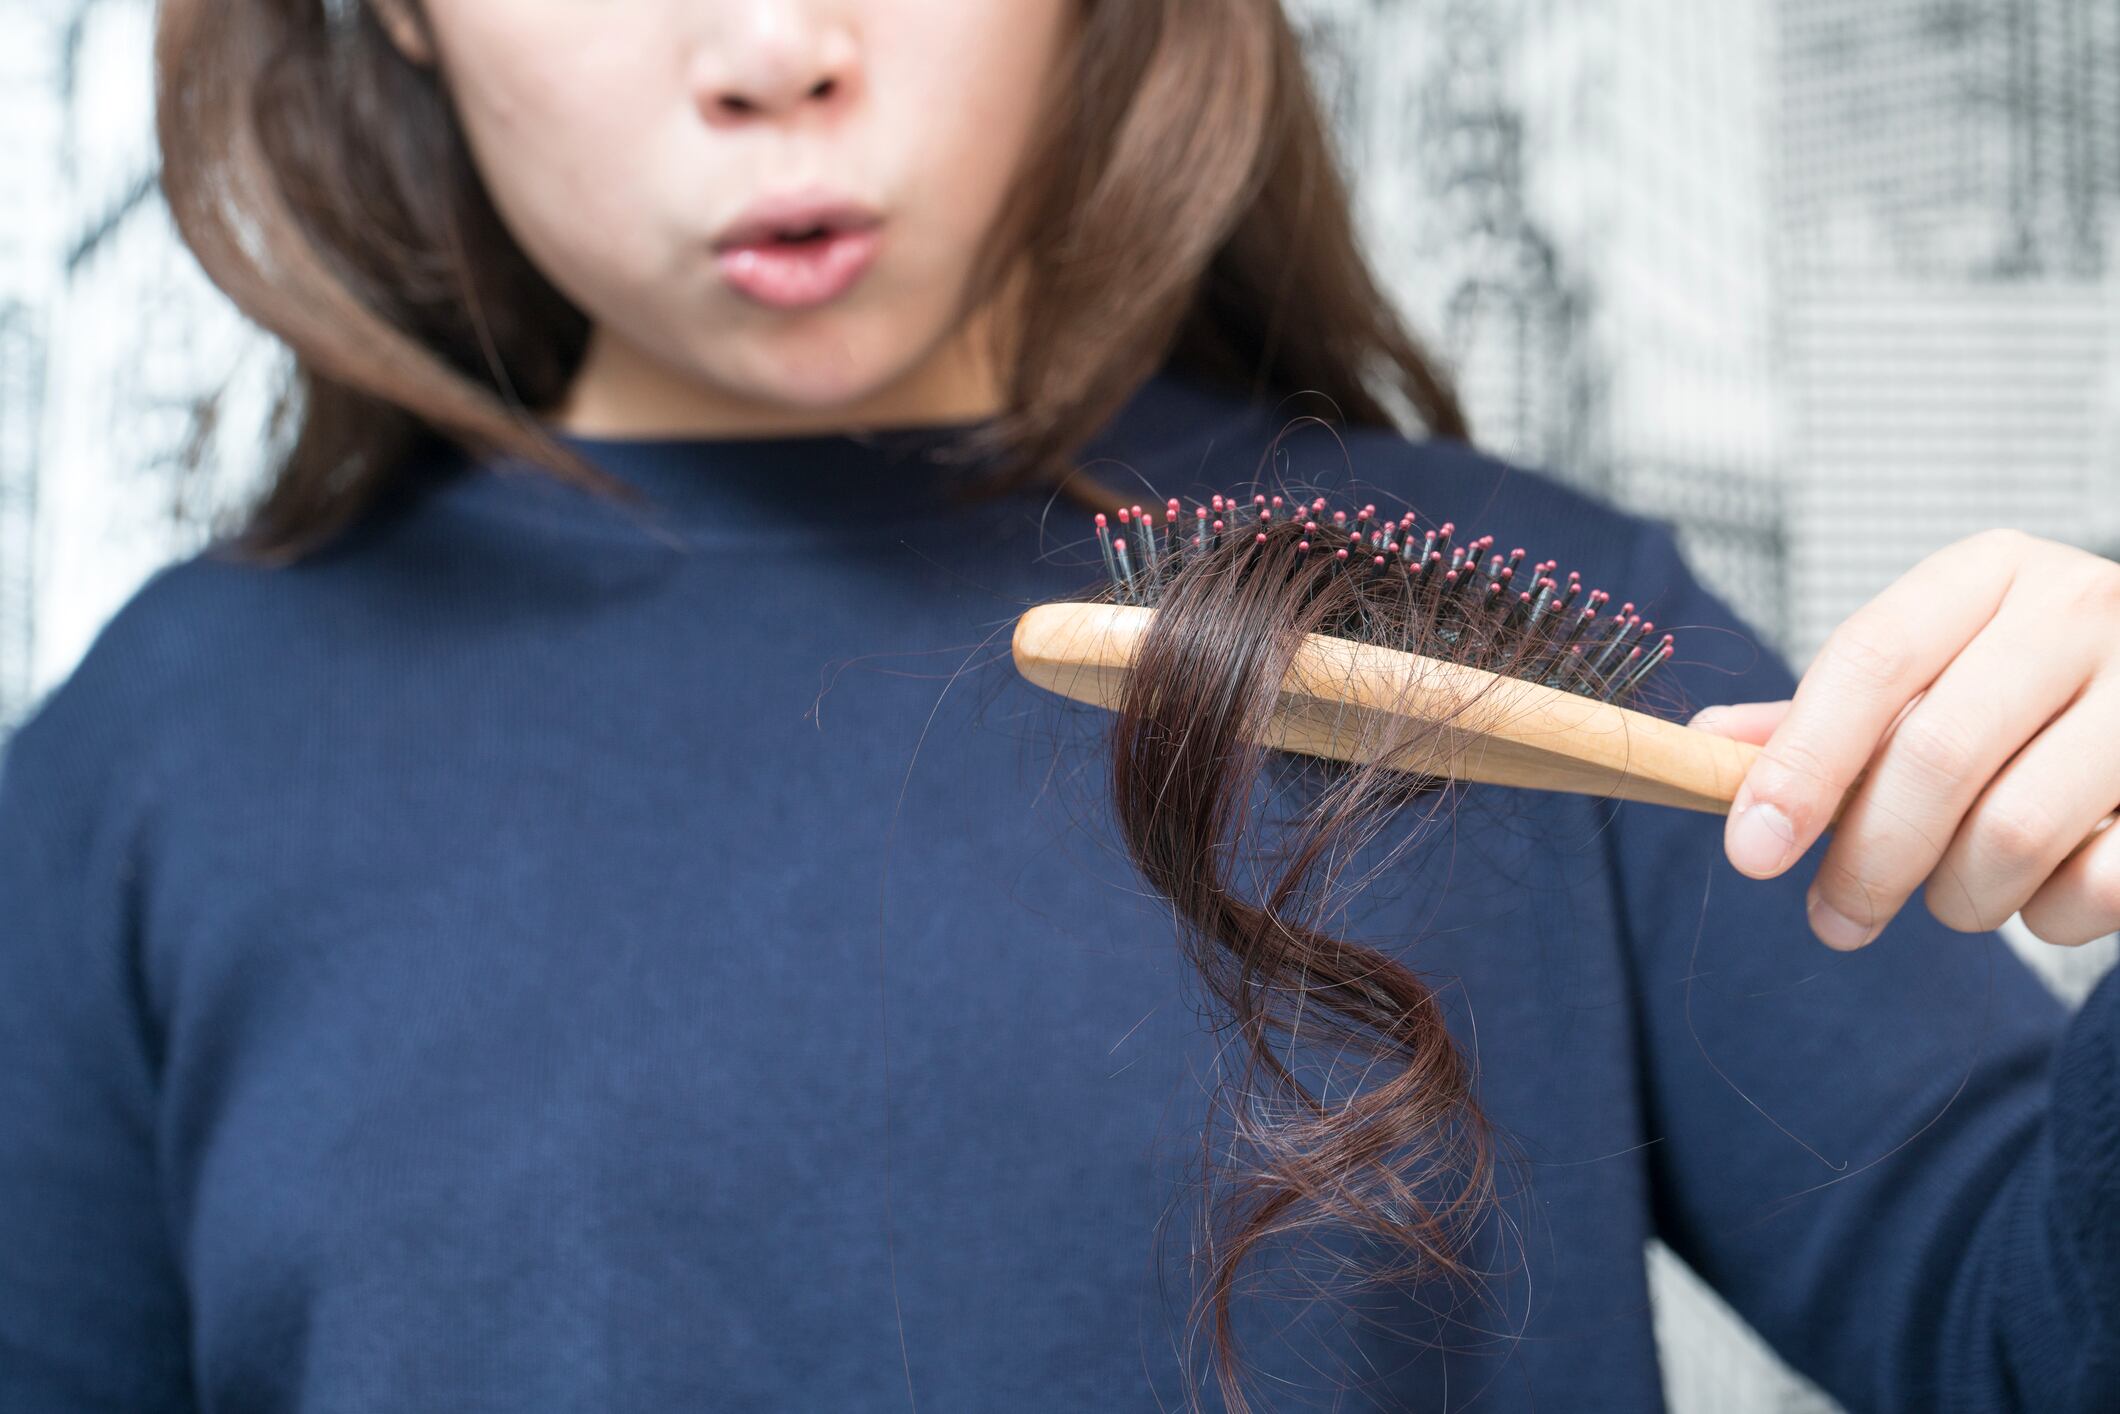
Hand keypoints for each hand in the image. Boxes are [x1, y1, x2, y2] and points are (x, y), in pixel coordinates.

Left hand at [1686, 529, 2119, 950]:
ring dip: (1959, 896)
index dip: (1800, 765)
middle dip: (1866, 860)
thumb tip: (1702, 747)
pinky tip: (2040, 895)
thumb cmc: (2029, 691)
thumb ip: (1824, 715)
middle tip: (1833, 920)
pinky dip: (2050, 917)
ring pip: (2015, 829)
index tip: (1751, 850)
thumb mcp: (1931, 673)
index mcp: (1989, 574)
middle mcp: (2080, 609)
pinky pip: (2102, 883)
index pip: (1868, 662)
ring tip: (1950, 898)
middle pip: (1935, 755)